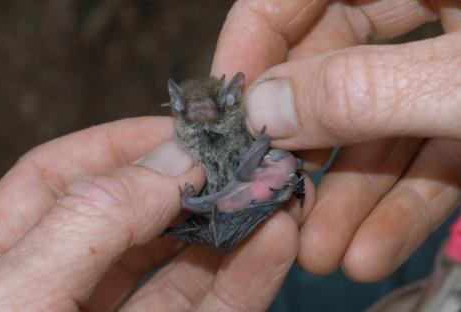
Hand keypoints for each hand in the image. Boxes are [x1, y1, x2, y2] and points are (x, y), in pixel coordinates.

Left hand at [0, 116, 297, 310]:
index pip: (59, 176)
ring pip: (181, 265)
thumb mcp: (13, 296)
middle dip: (190, 181)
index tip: (180, 127)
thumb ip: (88, 223)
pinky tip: (276, 240)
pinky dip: (245, 278)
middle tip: (244, 154)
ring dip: (231, 225)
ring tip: (275, 190)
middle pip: (134, 216)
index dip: (119, 142)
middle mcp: (62, 284)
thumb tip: (170, 161)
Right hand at [212, 0, 460, 281]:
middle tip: (272, 197)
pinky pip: (426, 152)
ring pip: (375, 124)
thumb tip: (263, 112)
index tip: (229, 120)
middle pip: (327, 70)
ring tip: (316, 251)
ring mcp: (445, 68)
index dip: (249, 51)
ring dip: (349, 194)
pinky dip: (404, 201)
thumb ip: (363, 91)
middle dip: (303, 146)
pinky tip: (372, 250)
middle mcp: (420, 11)